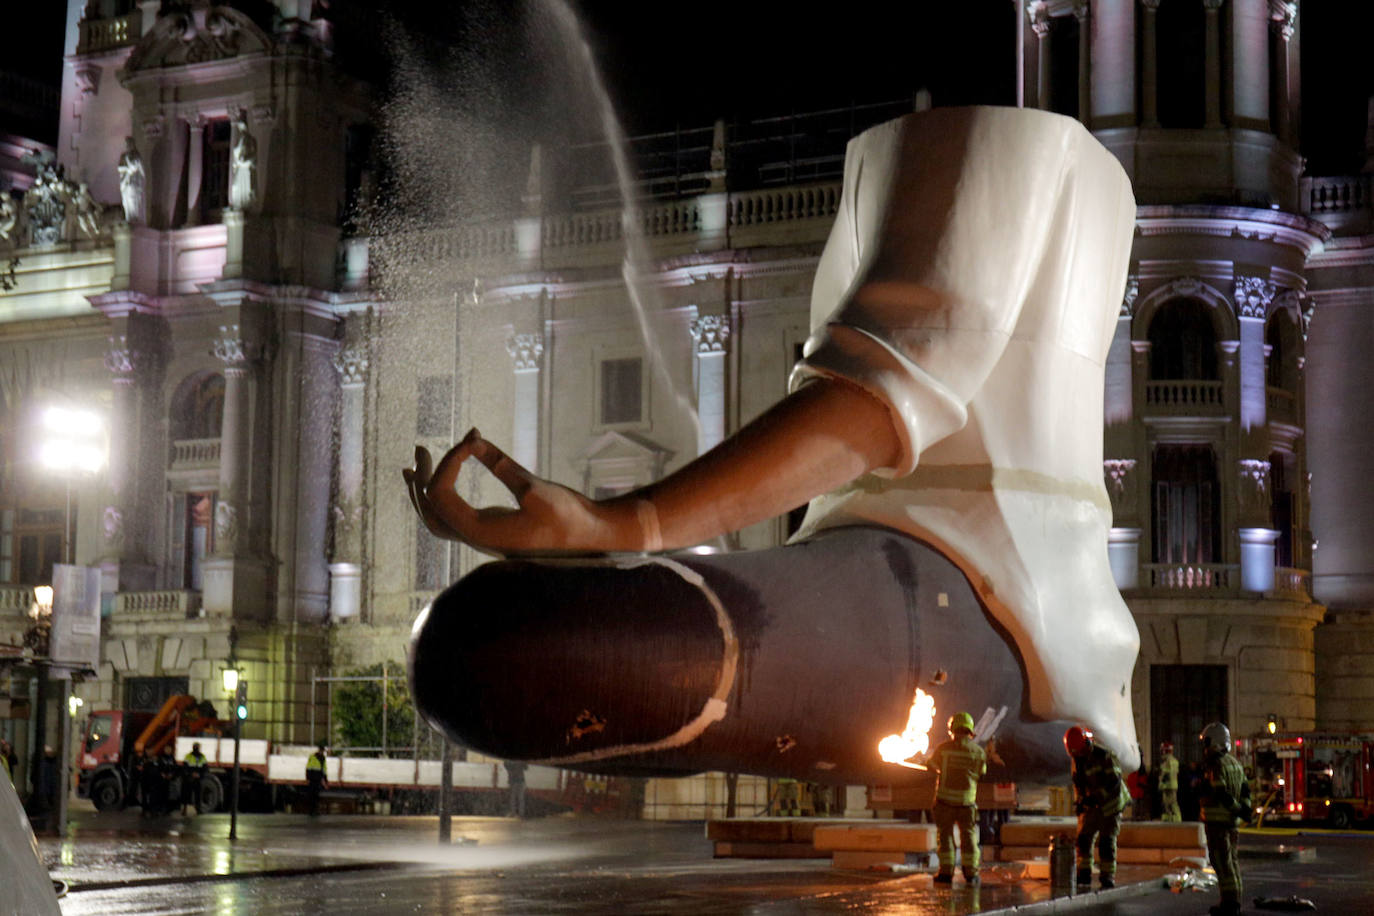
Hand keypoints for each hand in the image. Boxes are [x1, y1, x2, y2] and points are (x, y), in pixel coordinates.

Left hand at [402, 429, 636, 556]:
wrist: (593, 540)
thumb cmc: (569, 518)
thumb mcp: (536, 489)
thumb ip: (502, 465)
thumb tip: (473, 440)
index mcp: (480, 532)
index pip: (441, 495)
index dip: (450, 461)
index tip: (473, 438)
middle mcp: (476, 538)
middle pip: (429, 512)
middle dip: (420, 480)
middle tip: (419, 449)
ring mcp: (483, 536)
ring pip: (438, 518)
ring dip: (425, 491)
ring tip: (414, 466)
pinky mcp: (494, 529)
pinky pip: (455, 516)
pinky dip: (443, 497)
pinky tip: (448, 478)